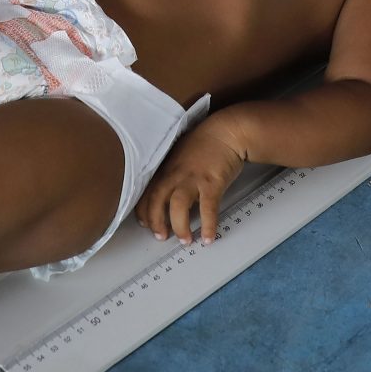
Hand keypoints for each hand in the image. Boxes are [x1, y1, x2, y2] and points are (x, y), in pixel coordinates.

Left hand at [138, 119, 245, 242]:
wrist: (226, 131)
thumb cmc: (204, 144)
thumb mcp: (180, 155)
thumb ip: (171, 172)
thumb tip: (166, 193)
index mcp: (166, 168)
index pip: (147, 193)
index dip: (144, 211)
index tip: (145, 224)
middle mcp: (175, 173)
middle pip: (156, 200)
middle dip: (156, 222)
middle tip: (161, 237)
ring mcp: (193, 178)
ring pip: (177, 206)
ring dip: (179, 226)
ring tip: (185, 239)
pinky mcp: (212, 182)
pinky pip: (207, 208)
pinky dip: (207, 225)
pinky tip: (209, 237)